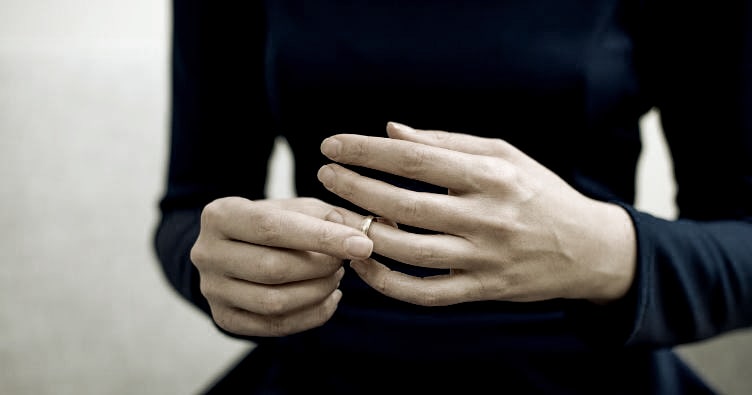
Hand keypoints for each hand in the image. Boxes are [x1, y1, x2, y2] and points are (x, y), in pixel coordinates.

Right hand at [190, 197, 372, 335]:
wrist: (234, 249)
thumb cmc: (272, 223)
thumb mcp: (296, 208)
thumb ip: (329, 216)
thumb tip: (365, 232)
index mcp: (220, 215)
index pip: (273, 228)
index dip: (322, 237)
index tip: (362, 244)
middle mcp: (206, 253)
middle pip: (273, 268)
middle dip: (320, 267)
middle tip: (344, 261)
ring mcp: (212, 290)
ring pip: (274, 302)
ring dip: (318, 291)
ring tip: (335, 276)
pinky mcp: (224, 318)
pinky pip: (275, 326)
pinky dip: (312, 315)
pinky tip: (329, 299)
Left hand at [317, 122, 635, 305]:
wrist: (587, 248)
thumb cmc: (539, 193)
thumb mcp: (503, 155)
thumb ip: (446, 143)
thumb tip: (391, 132)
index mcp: (491, 175)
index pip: (415, 159)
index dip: (367, 151)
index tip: (333, 145)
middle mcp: (487, 217)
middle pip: (403, 204)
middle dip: (354, 188)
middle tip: (324, 176)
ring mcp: (484, 258)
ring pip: (407, 251)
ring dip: (363, 233)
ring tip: (338, 216)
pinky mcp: (481, 290)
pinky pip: (424, 293)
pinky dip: (387, 282)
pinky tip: (364, 262)